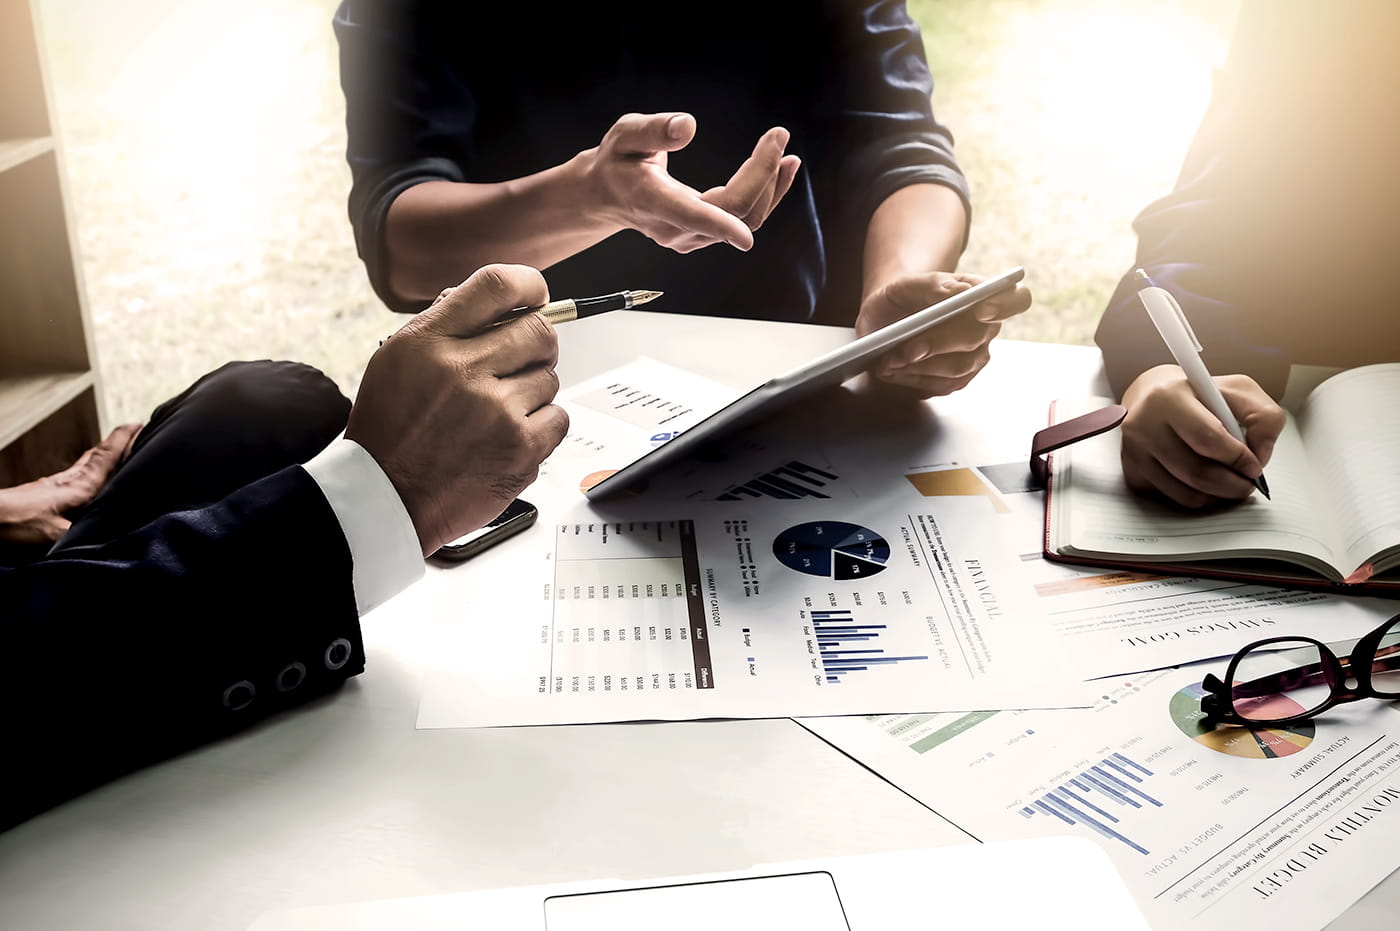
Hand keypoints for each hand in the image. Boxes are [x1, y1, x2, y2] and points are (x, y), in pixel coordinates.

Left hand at [0, 423, 142, 544]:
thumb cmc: (19, 523)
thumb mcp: (57, 534)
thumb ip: (84, 534)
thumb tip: (111, 538)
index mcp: (81, 485)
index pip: (107, 456)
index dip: (125, 439)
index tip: (140, 424)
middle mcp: (72, 480)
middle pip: (99, 453)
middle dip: (119, 441)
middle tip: (135, 430)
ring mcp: (58, 484)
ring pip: (88, 462)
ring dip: (105, 453)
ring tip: (120, 450)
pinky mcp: (48, 492)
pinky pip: (79, 473)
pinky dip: (92, 467)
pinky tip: (91, 477)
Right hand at [346, 264, 569, 555]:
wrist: (385, 497)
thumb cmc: (391, 432)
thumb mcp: (397, 360)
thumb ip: (445, 326)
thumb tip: (500, 303)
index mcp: (429, 342)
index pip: (496, 286)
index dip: (528, 285)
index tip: (536, 295)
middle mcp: (463, 371)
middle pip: (538, 331)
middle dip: (537, 344)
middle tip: (521, 362)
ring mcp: (495, 411)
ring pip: (549, 378)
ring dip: (532, 391)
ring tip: (497, 413)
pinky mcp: (520, 448)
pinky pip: (558, 417)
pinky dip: (541, 426)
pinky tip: (509, 436)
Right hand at [586, 112, 799, 253]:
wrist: (609, 195)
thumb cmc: (617, 161)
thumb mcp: (625, 135)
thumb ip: (653, 130)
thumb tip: (688, 126)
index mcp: (654, 201)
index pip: (692, 216)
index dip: (721, 225)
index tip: (746, 233)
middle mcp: (674, 227)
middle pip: (733, 212)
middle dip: (763, 175)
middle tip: (779, 135)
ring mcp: (691, 237)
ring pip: (745, 219)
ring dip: (771, 187)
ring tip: (787, 153)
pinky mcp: (704, 236)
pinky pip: (744, 220)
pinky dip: (766, 195)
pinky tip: (780, 169)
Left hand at [856, 272, 1031, 396]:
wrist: (885, 321)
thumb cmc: (901, 299)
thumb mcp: (905, 284)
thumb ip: (931, 284)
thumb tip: (956, 293)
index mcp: (983, 295)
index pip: (1016, 299)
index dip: (1005, 305)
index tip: (981, 310)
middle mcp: (986, 329)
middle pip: (977, 337)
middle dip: (940, 343)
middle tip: (910, 349)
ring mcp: (974, 357)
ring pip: (959, 367)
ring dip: (922, 365)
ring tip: (890, 359)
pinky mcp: (957, 380)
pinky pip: (942, 385)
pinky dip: (913, 378)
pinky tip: (893, 370)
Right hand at [1119, 365, 1284, 507]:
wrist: (1152, 396)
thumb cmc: (1199, 394)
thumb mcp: (1238, 391)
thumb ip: (1263, 417)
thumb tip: (1259, 455)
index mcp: (1169, 397)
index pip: (1207, 437)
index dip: (1237, 458)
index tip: (1254, 467)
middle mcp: (1144, 424)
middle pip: (1196, 471)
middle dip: (1232, 485)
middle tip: (1248, 485)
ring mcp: (1134, 450)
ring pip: (1185, 491)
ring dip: (1218, 496)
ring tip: (1232, 486)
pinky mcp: (1131, 471)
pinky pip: (1171, 498)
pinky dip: (1198, 498)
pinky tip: (1208, 486)